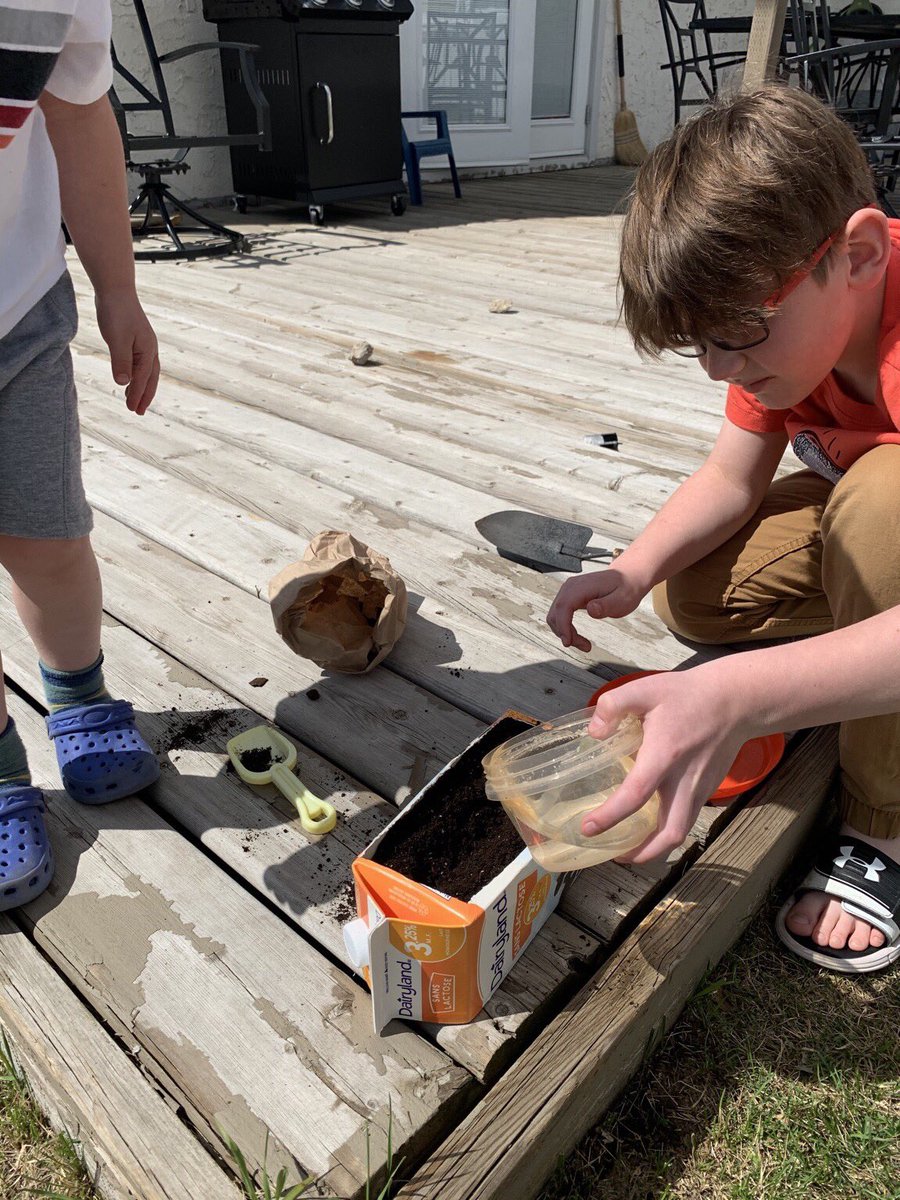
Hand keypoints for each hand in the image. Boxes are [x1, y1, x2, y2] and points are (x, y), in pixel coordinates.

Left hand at [95, 290, 158, 414]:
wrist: (116, 289)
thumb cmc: (117, 312)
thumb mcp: (117, 339)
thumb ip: (121, 362)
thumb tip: (123, 384)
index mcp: (148, 351)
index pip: (143, 379)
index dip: (138, 395)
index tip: (132, 410)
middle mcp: (149, 349)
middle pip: (150, 378)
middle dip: (145, 396)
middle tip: (137, 411)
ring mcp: (144, 344)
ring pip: (146, 371)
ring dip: (141, 387)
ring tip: (133, 400)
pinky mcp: (135, 339)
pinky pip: (139, 363)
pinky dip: (136, 375)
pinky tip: (128, 378)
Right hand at [546, 567, 646, 650]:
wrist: (627, 577)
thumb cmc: (626, 588)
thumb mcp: (622, 599)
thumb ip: (607, 605)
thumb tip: (591, 609)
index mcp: (581, 586)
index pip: (564, 606)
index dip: (563, 625)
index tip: (568, 642)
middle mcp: (570, 587)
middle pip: (556, 613)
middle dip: (565, 633)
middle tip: (585, 647)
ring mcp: (568, 591)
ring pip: (555, 616)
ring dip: (564, 632)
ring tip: (583, 644)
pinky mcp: (570, 597)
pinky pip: (560, 615)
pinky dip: (565, 628)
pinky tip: (577, 636)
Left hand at [581, 666, 751, 862]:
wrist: (736, 700)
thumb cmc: (689, 694)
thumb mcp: (645, 688)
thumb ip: (613, 705)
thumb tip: (594, 733)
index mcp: (665, 755)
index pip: (636, 795)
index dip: (610, 817)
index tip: (588, 829)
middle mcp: (685, 780)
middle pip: (668, 834)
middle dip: (640, 853)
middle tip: (614, 853)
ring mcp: (701, 788)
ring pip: (681, 832)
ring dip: (656, 848)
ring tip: (630, 849)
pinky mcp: (708, 789)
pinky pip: (688, 819)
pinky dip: (668, 831)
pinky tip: (650, 823)